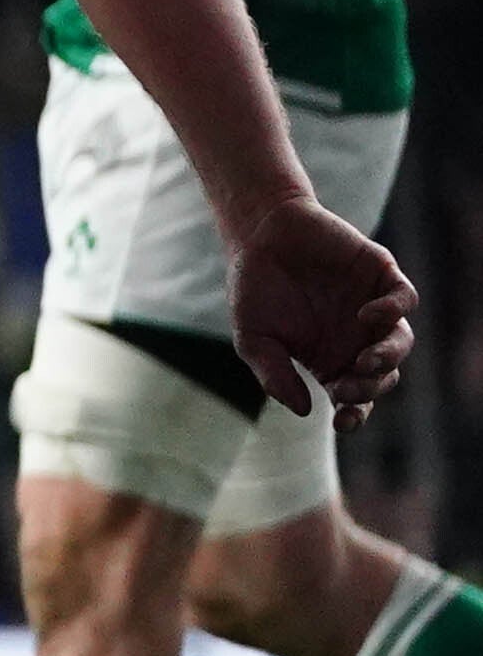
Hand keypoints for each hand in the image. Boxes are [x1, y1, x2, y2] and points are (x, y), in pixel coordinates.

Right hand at [228, 195, 414, 425]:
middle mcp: (357, 338)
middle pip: (382, 375)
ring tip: (367, 360)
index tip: (343, 421)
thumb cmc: (253, 288)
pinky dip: (392, 311)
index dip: (354, 414)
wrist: (259, 233)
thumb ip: (274, 374)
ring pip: (401, 341)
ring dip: (389, 357)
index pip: (353, 397)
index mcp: (330, 359)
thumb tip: (303, 410)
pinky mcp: (382, 276)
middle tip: (349, 386)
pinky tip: (368, 314)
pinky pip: (404, 300)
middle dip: (370, 387)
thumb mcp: (252, 338)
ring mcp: (373, 308)